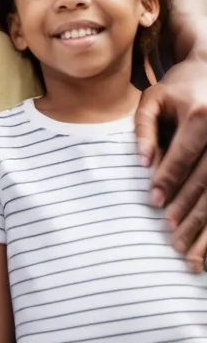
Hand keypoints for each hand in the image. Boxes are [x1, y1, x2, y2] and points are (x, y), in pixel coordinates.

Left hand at [136, 57, 206, 267]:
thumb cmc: (177, 88)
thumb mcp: (153, 99)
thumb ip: (143, 129)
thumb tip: (142, 164)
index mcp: (200, 116)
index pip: (182, 156)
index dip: (168, 181)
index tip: (155, 204)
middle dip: (191, 213)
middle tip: (175, 239)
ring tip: (194, 253)